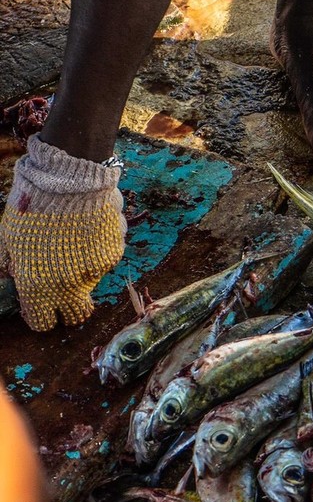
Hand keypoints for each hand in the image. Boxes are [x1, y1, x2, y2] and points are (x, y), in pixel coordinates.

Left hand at [0, 137, 125, 330]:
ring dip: (82, 272)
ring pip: (91, 284)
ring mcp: (94, 270)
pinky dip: (98, 251)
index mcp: (37, 286)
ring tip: (74, 241)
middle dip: (69, 305)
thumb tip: (11, 277)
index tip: (41, 303)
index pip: (42, 322)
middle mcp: (68, 285)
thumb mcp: (7, 238)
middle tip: (63, 285)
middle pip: (76, 316)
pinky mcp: (113, 253)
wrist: (68, 178)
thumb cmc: (31, 207)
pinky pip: (105, 260)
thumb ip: (8, 266)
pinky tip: (88, 229)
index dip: (41, 314)